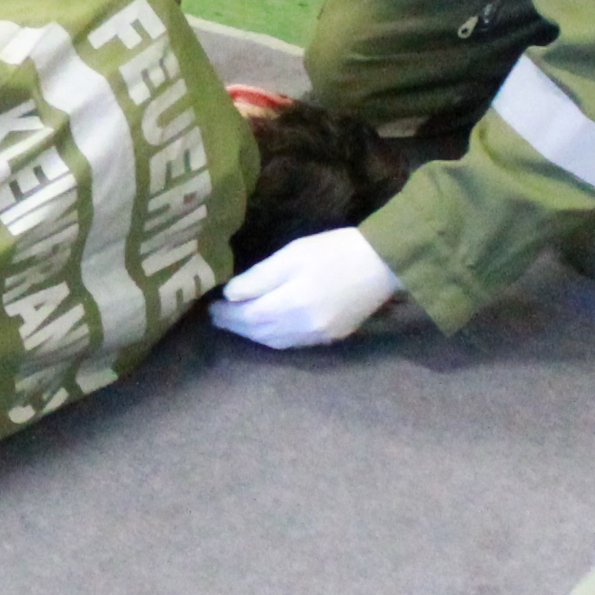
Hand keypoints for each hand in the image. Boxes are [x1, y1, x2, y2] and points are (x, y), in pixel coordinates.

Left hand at [213, 228, 403, 349]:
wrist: (383, 263)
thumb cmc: (335, 250)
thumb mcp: (293, 254)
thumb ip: (260, 277)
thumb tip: (231, 295)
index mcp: (292, 305)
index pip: (248, 317)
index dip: (227, 314)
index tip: (211, 307)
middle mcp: (303, 328)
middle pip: (260, 333)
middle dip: (236, 326)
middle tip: (218, 316)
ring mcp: (319, 336)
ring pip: (275, 342)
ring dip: (253, 335)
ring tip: (238, 323)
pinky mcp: (332, 337)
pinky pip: (293, 343)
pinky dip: (274, 338)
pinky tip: (268, 328)